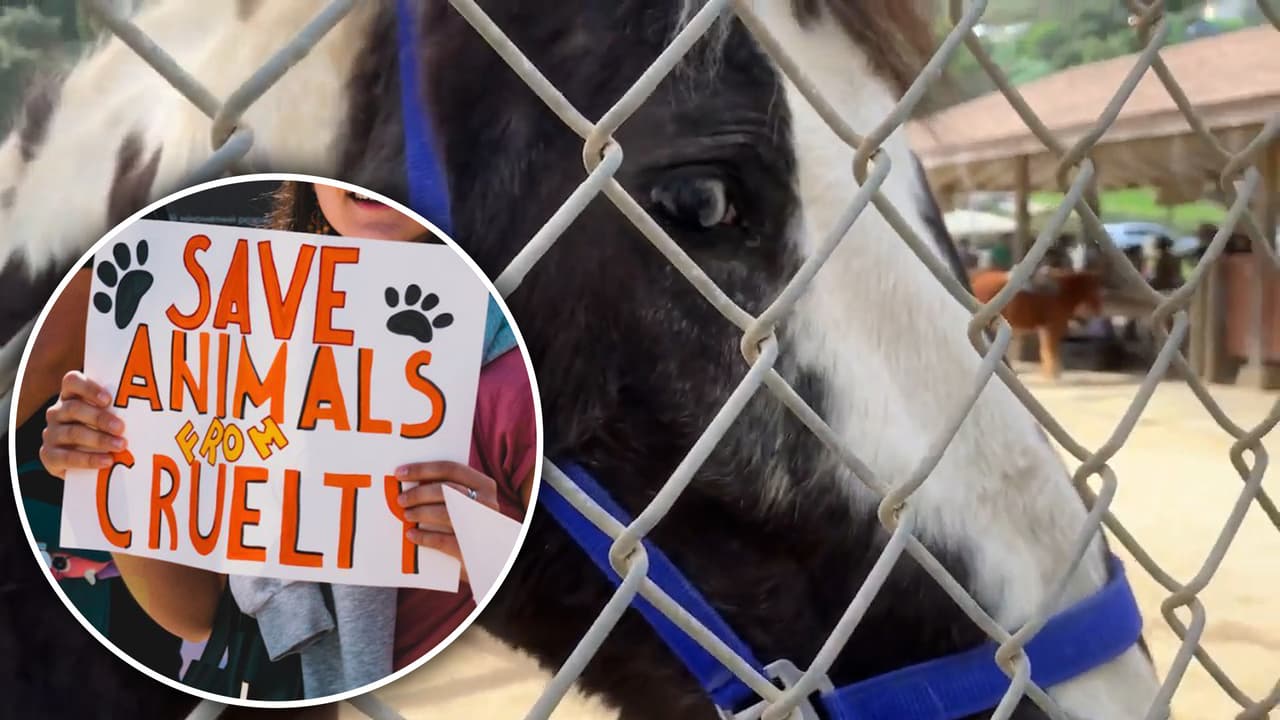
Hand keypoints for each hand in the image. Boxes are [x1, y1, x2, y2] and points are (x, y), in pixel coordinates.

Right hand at [39, 372, 126, 478]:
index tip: (108, 399)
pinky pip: (65, 457)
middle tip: (121, 428)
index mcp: (72, 396)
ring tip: (121, 446)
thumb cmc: (107, 432)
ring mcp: (51, 433)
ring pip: (72, 432)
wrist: (86, 464)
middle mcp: (57, 412)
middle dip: (99, 418)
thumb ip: (125, 407)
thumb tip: (164, 406)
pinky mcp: (49, 455)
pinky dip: (87, 460)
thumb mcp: (114, 416)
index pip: (72, 381)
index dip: (88, 387)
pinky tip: (107, 461)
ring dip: (98, 439)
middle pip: (74, 408)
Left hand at [395, 461, 498, 584]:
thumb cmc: (472, 524)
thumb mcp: (468, 502)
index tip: (400, 473)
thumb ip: (448, 490)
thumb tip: (411, 481)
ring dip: (420, 513)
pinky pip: (443, 540)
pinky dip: (424, 537)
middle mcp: (485, 502)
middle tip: (401, 499)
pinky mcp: (472, 548)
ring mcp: (480, 525)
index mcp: (484, 485)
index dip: (422, 469)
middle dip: (419, 493)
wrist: (491, 556)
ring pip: (445, 513)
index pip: (451, 469)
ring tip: (406, 515)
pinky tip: (411, 535)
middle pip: (446, 489)